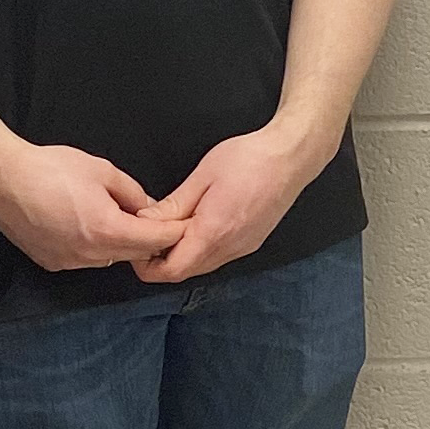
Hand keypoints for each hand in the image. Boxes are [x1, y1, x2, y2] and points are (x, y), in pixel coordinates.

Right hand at [0, 140, 182, 273]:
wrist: (2, 180)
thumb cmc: (51, 170)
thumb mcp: (103, 171)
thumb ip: (133, 193)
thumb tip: (148, 207)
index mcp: (107, 230)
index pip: (154, 241)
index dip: (173, 232)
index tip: (185, 225)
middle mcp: (89, 255)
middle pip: (133, 254)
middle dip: (148, 239)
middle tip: (157, 221)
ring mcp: (68, 263)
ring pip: (109, 258)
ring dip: (120, 243)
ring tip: (118, 218)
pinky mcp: (51, 263)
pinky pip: (84, 259)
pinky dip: (94, 247)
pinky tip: (86, 225)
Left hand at [135, 124, 326, 285]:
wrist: (292, 156)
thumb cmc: (250, 159)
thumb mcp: (202, 177)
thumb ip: (172, 206)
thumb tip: (145, 222)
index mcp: (213, 232)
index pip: (171, 271)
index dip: (147, 265)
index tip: (137, 245)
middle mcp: (230, 248)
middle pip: (186, 272)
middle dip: (162, 259)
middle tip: (150, 232)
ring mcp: (243, 248)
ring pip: (202, 265)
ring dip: (183, 253)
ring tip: (173, 224)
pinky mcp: (251, 242)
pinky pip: (218, 256)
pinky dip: (201, 247)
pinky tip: (198, 223)